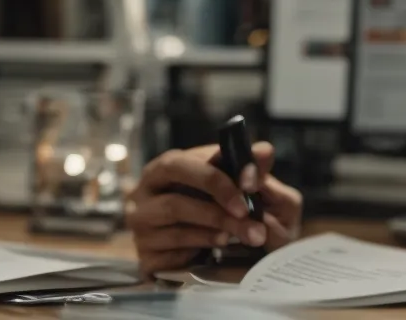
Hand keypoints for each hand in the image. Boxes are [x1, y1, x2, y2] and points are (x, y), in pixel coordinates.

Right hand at [125, 141, 303, 276]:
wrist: (199, 247)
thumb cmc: (211, 203)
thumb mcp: (231, 181)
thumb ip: (246, 166)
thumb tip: (265, 150)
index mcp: (161, 169)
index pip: (181, 164)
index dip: (214, 176)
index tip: (250, 183)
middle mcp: (142, 196)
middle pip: (174, 201)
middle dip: (216, 208)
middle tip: (247, 213)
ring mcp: (141, 228)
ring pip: (176, 228)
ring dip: (216, 228)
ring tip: (246, 232)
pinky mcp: (146, 257)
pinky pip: (173, 253)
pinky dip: (202, 247)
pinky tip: (222, 246)